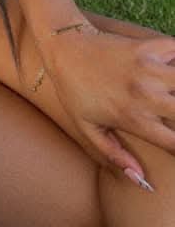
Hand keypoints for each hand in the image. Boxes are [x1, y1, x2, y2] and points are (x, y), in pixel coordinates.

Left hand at [43, 23, 174, 182]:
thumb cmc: (73, 90)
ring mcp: (148, 69)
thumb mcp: (87, 128)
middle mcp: (145, 95)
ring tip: (173, 95)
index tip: (173, 143)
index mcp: (133, 118)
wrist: (63, 48)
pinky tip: (173, 67)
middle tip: (172, 114)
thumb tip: (140, 180)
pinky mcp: (147, 47)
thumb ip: (114, 155)